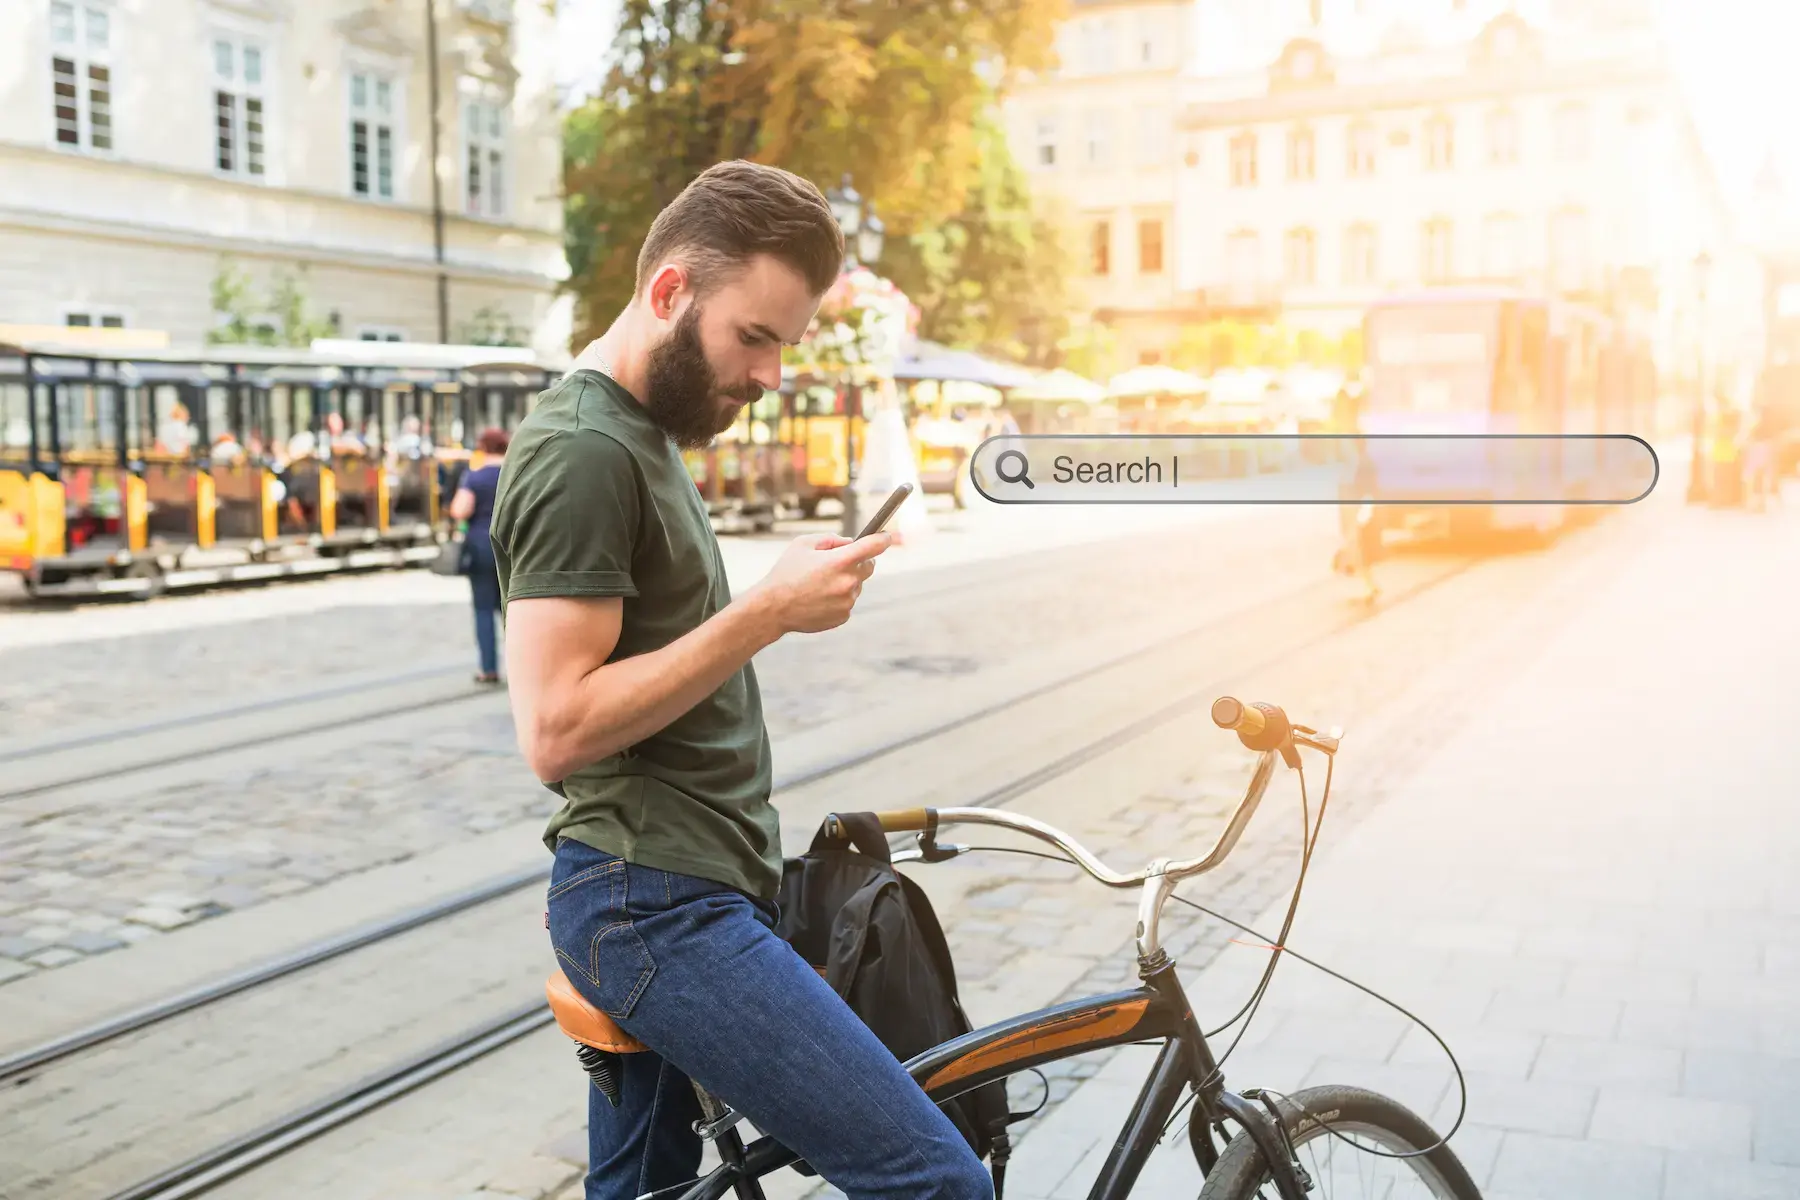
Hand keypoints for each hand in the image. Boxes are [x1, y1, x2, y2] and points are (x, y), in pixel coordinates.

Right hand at [749, 531, 894, 633]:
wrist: (773, 608)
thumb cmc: (785, 572)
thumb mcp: (803, 544)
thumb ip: (830, 539)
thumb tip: (850, 542)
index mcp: (840, 561)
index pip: (873, 546)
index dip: (883, 539)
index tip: (886, 536)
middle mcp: (848, 582)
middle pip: (869, 566)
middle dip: (860, 561)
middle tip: (842, 561)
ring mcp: (847, 602)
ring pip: (857, 585)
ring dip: (846, 581)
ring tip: (820, 583)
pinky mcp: (843, 616)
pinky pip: (848, 601)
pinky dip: (839, 597)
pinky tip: (819, 597)